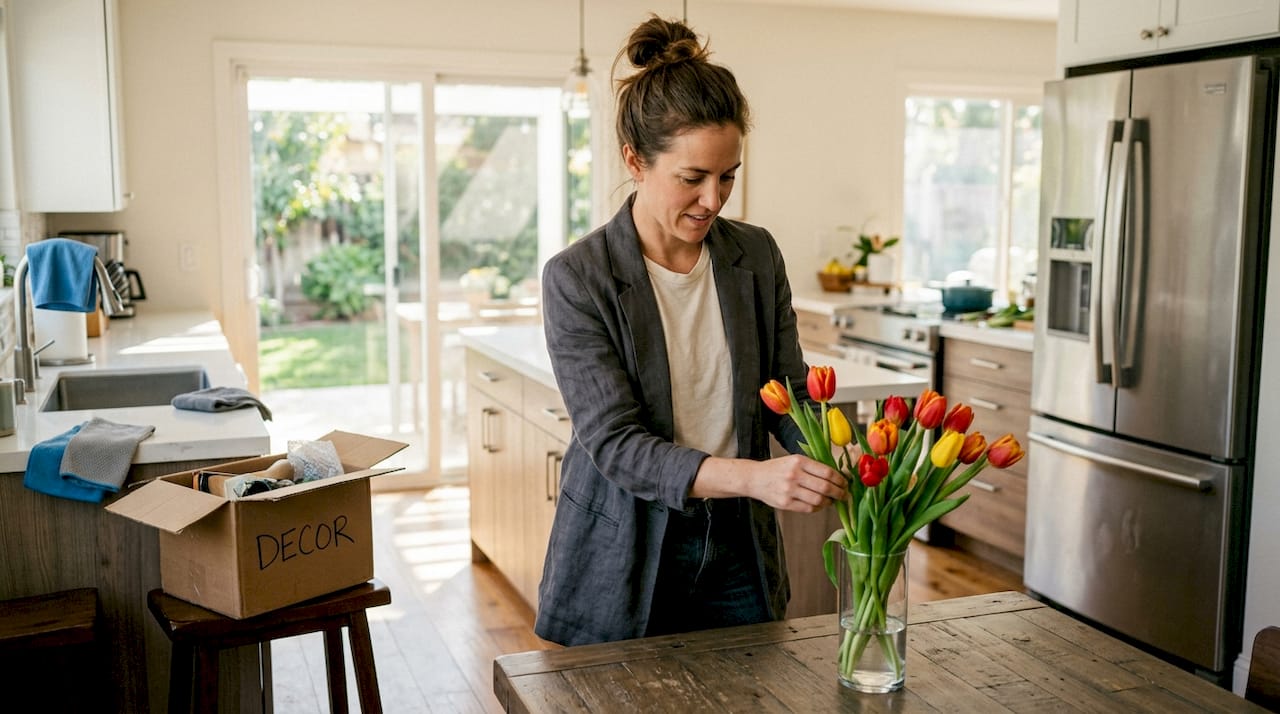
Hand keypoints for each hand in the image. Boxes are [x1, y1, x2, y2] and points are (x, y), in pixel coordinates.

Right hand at [690, 455, 847, 510]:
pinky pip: (808, 509)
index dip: (840, 480)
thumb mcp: (794, 461)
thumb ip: (813, 467)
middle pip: (825, 487)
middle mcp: (794, 475)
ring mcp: (789, 490)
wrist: (754, 478)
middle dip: (839, 493)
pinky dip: (818, 508)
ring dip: (829, 502)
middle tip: (844, 495)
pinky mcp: (785, 503)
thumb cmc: (778, 469)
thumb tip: (837, 477)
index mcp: (799, 461)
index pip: (827, 472)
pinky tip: (819, 505)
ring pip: (818, 500)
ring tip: (832, 501)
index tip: (845, 484)